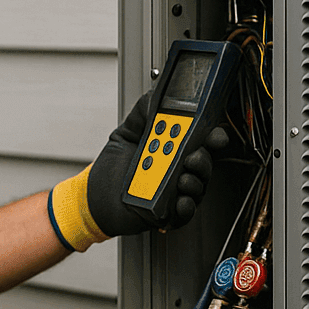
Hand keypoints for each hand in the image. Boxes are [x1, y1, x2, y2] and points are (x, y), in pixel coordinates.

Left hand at [86, 91, 229, 235]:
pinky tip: (180, 200)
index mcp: (175, 150)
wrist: (94, 197)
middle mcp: (179, 171)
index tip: (214, 135)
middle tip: (192, 156)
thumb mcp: (127, 131)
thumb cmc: (112, 168)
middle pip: (205, 164)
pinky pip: (185, 212)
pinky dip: (186, 206)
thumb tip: (157, 95)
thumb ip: (145, 112)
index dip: (213, 137)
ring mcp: (176, 193)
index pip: (203, 142)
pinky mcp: (169, 213)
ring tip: (182, 178)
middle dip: (204, 159)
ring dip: (194, 182)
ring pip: (198, 188)